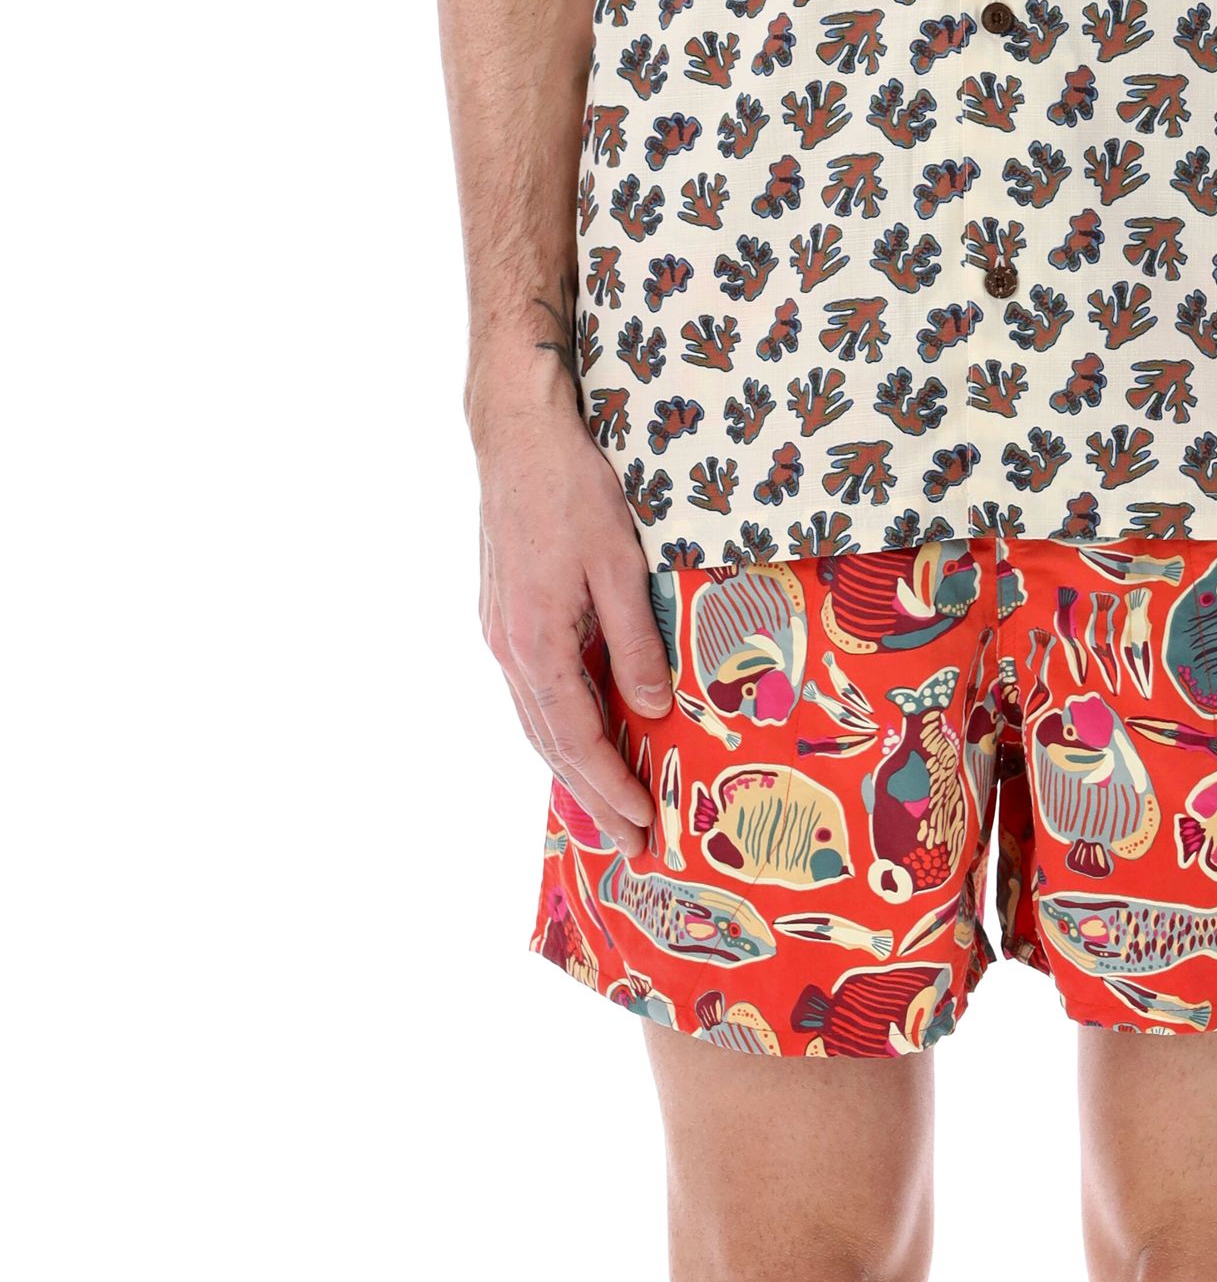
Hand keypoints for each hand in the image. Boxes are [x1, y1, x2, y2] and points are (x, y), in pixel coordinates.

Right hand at [473, 371, 671, 858]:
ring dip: (570, 771)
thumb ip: (634, 643)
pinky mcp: (504, 615)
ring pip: (535, 721)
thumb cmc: (572, 490)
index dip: (609, 787)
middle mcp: (508, 647)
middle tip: (628, 847)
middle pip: (549, 744)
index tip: (642, 826)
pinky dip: (556, 729)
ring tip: (606, 813)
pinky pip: (532, 691)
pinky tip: (579, 741)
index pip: (575, 738)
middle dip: (590, 799)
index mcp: (536, 641)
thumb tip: (652, 710)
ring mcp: (500, 632)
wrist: (517, 435)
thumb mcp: (619, 565)